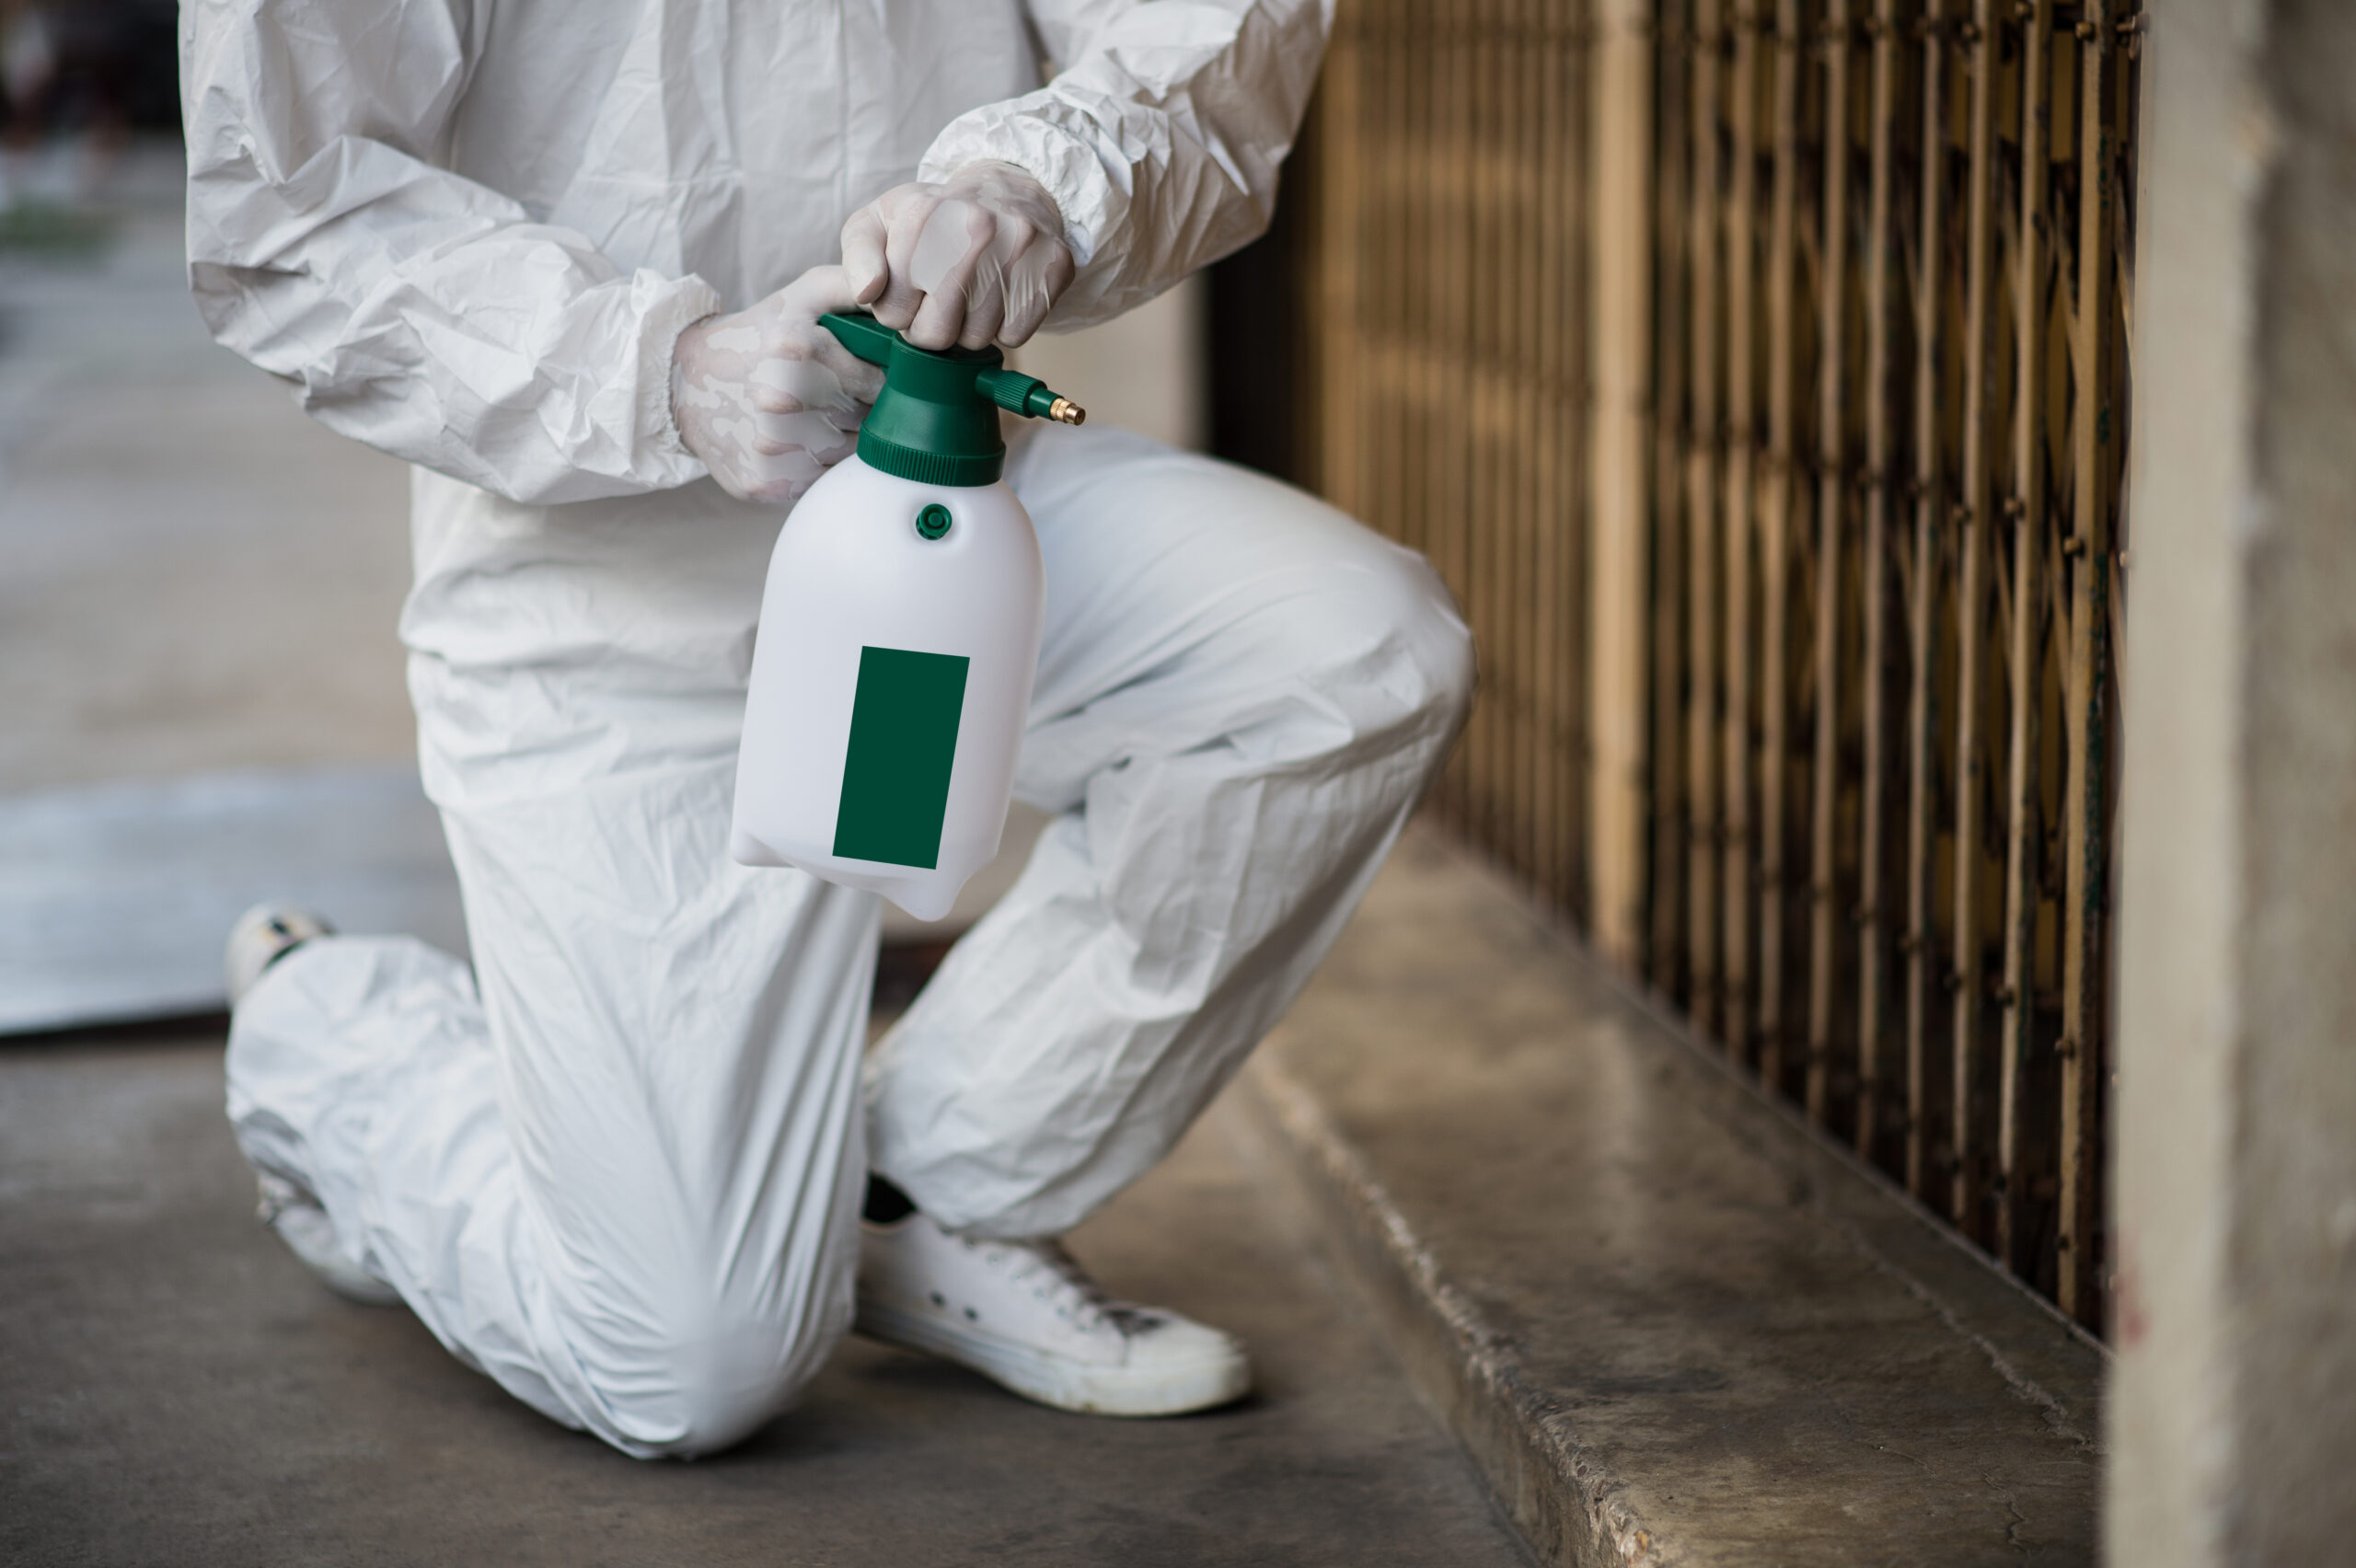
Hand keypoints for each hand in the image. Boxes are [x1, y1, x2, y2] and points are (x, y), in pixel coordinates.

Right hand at [671, 265, 884, 504]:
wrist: (684, 382)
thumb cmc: (759, 336)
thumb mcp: (802, 296)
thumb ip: (854, 285)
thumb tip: (895, 298)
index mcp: (796, 348)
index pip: (880, 381)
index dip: (882, 380)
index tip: (870, 376)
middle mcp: (782, 401)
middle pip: (867, 420)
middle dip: (864, 409)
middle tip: (838, 396)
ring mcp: (772, 446)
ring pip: (848, 454)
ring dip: (845, 439)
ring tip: (818, 417)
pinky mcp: (765, 482)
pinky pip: (821, 479)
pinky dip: (819, 464)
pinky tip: (799, 441)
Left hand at [840, 162, 1075, 351]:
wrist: (1002, 191)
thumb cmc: (930, 219)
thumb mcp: (876, 225)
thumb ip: (857, 259)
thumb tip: (867, 293)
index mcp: (921, 214)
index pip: (893, 312)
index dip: (896, 312)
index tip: (908, 289)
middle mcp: (974, 224)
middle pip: (937, 333)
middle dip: (930, 328)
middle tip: (937, 300)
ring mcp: (1020, 243)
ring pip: (979, 338)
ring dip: (969, 327)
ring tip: (969, 292)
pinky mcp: (1055, 264)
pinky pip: (1017, 334)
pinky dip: (1005, 326)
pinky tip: (1000, 293)